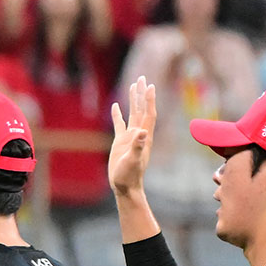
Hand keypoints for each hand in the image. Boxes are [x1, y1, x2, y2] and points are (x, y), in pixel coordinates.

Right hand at [109, 77, 155, 198]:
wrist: (124, 186)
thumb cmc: (130, 175)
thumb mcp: (133, 160)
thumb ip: (137, 146)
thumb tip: (141, 133)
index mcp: (144, 137)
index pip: (148, 114)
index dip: (149, 100)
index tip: (150, 86)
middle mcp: (139, 134)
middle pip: (141, 109)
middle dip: (142, 94)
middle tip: (141, 78)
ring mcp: (129, 137)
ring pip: (132, 114)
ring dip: (133, 100)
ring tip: (133, 85)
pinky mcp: (120, 142)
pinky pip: (119, 124)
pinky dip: (118, 114)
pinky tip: (116, 105)